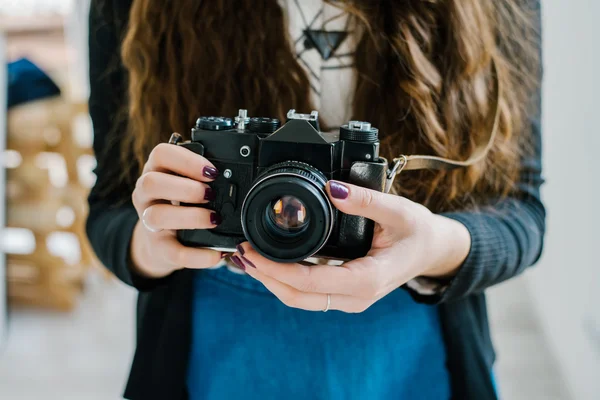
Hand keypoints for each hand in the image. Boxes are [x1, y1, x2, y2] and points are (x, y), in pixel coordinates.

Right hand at [130, 141, 223, 278]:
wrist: (163, 242)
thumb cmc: (181, 204)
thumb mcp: (187, 184)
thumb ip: (204, 177)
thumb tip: (237, 174)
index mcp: (156, 171)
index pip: (161, 154)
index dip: (186, 160)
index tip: (212, 171)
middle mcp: (146, 194)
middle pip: (151, 183)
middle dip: (185, 188)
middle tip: (211, 194)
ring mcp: (147, 222)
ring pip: (155, 216)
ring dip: (189, 216)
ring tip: (214, 219)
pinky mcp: (157, 248)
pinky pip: (173, 253)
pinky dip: (197, 255)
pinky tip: (216, 253)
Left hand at [231, 181, 470, 312]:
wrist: (433, 250)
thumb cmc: (419, 232)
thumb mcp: (398, 210)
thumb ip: (365, 200)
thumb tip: (333, 188)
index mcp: (366, 280)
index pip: (309, 282)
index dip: (275, 269)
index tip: (251, 251)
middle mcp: (356, 297)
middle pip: (297, 297)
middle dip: (264, 278)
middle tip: (240, 254)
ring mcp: (350, 299)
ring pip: (301, 299)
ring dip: (272, 281)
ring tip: (248, 257)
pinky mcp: (346, 292)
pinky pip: (310, 293)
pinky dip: (286, 279)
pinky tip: (272, 263)